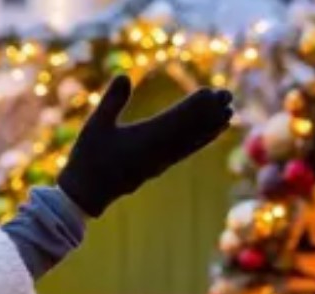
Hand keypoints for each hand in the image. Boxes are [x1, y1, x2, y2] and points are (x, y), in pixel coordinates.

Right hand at [58, 77, 233, 217]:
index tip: (213, 91)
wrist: (85, 196)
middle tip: (229, 95)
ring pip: (192, 142)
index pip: (179, 118)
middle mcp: (159, 151)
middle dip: (211, 112)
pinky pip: (185, 152)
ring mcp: (160, 162)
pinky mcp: (157, 168)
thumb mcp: (95, 126)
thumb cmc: (88, 159)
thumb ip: (111, 101)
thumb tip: (124, 75)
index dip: (197, 104)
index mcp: (146, 139)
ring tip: (229, 113)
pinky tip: (210, 135)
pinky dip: (201, 141)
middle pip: (192, 129)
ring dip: (211, 127)